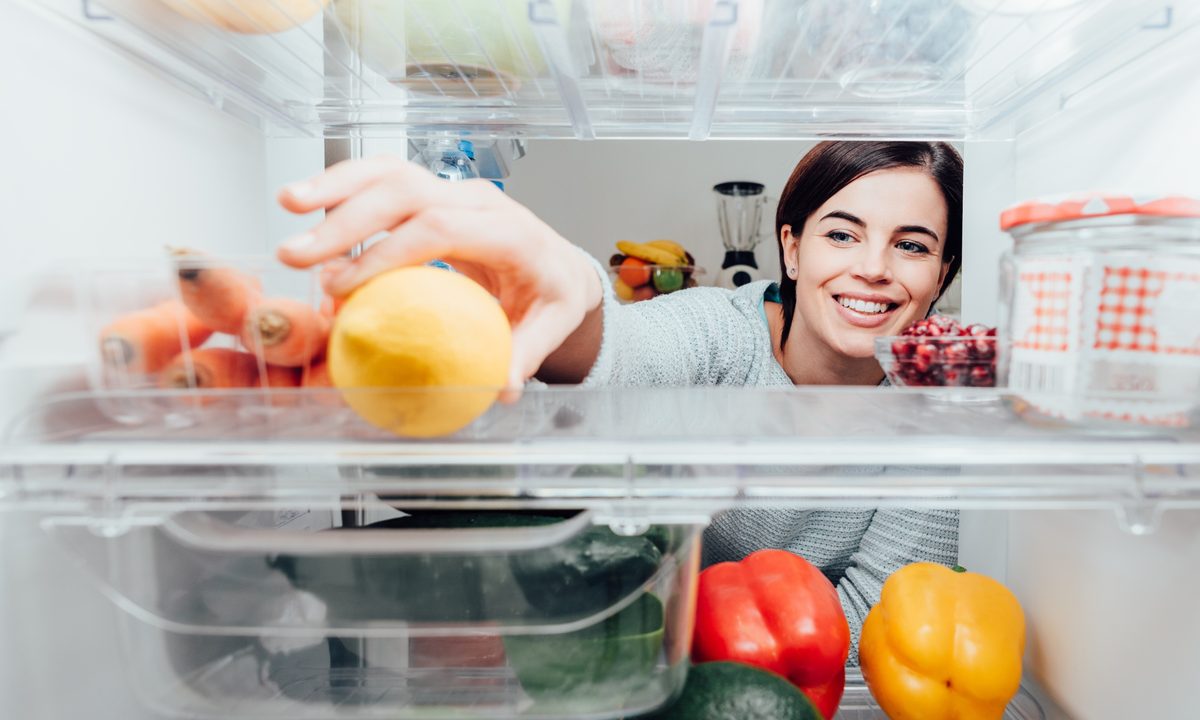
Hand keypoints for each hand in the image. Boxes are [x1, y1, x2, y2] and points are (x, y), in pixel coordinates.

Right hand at [276, 156, 601, 393]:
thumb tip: (502, 388)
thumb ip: (526, 354)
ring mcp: (453, 190)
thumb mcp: (552, 326)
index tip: (344, 286)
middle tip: (297, 255)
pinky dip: (343, 185)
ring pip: (390, 172)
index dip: (388, 253)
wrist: (558, 265)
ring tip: (287, 203)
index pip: (441, 228)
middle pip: (406, 192)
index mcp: (510, 231)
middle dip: (346, 219)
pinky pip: (384, 178)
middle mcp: (479, 200)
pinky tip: (305, 201)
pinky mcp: (433, 192)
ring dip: (335, 185)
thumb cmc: (551, 295)